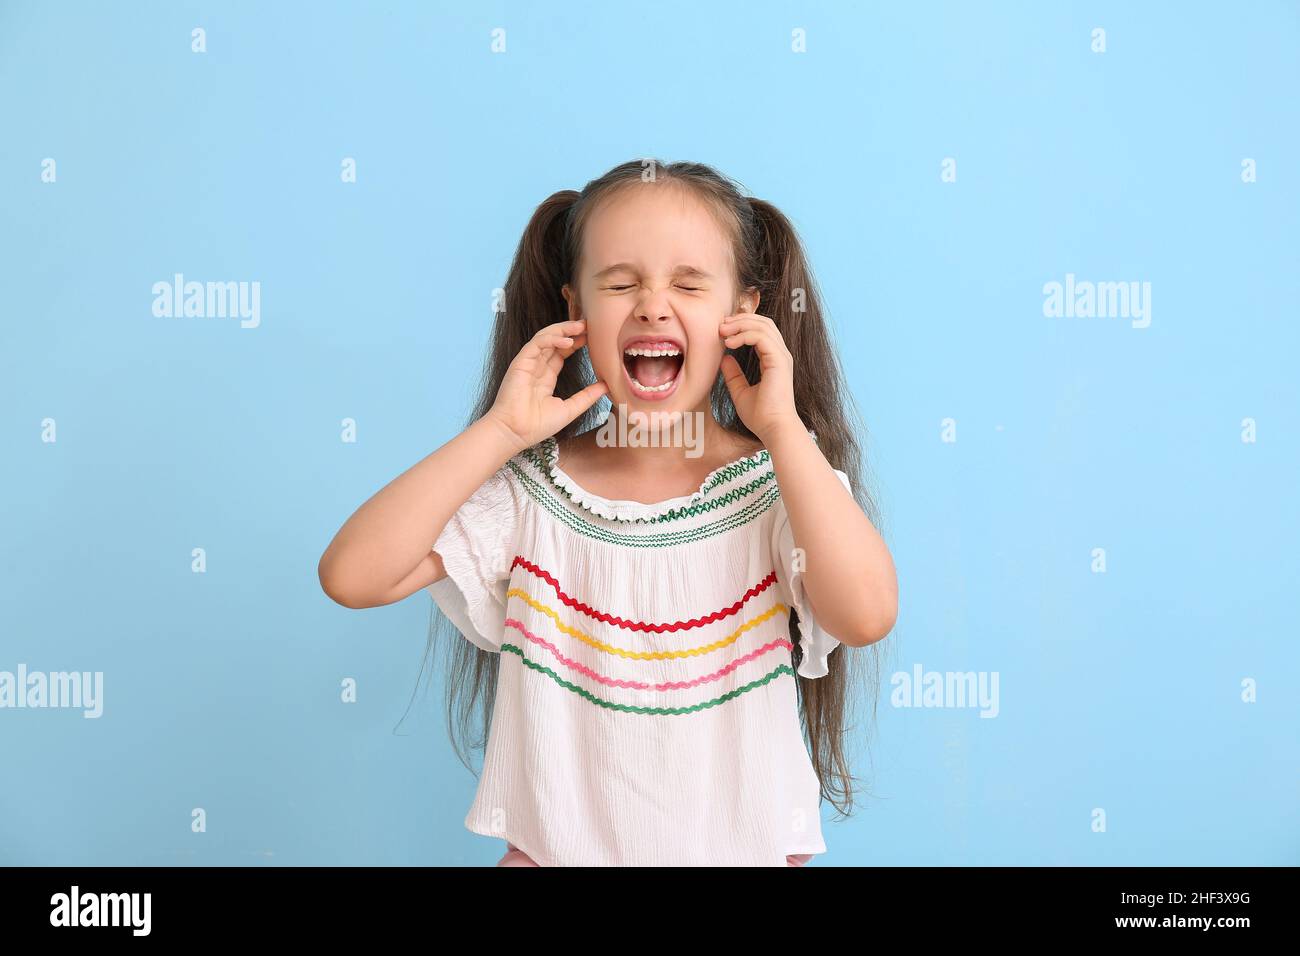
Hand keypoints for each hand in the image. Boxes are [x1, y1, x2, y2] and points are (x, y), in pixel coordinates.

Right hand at [483, 319, 607, 452]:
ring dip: (563, 330)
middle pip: (554, 341)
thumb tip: (606, 386)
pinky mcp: (520, 363)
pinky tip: (567, 341)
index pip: (561, 353)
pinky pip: (536, 344)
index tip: (592, 337)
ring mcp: (527, 364)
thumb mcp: (570, 409)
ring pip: (545, 338)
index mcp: (545, 378)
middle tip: (589, 325)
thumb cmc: (537, 426)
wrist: (516, 433)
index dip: (575, 343)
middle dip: (571, 331)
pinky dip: (552, 339)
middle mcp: (536, 368)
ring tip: (581, 326)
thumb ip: (587, 396)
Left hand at [718, 313, 802, 442]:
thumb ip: (733, 375)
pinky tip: (730, 343)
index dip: (742, 326)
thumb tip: (724, 358)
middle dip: (741, 319)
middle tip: (720, 325)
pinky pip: (761, 337)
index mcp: (774, 360)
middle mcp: (780, 355)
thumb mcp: (740, 392)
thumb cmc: (760, 416)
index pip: (761, 332)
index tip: (722, 331)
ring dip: (740, 324)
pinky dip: (744, 335)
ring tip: (722, 331)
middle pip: (764, 323)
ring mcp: (782, 356)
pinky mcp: (779, 360)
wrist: (773, 428)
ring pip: (763, 326)